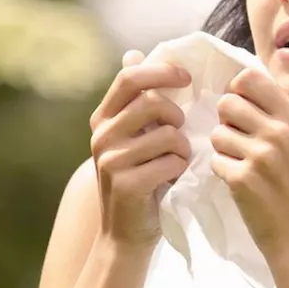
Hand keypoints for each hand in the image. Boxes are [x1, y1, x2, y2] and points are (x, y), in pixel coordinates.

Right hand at [89, 50, 191, 246]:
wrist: (125, 234)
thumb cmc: (139, 179)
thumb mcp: (132, 137)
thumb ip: (135, 100)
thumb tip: (133, 53)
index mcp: (103, 118)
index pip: (130, 77)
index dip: (161, 71)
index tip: (186, 78)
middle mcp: (102, 135)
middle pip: (153, 103)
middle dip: (178, 116)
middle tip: (179, 134)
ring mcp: (111, 160)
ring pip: (169, 134)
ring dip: (183, 148)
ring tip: (175, 162)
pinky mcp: (127, 183)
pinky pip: (172, 161)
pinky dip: (181, 169)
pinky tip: (172, 179)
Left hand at [209, 68, 288, 258]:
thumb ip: (274, 112)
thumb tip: (236, 88)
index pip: (249, 78)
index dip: (237, 91)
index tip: (242, 110)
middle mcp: (280, 131)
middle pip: (228, 102)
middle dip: (227, 120)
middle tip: (240, 140)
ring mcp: (261, 155)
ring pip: (218, 132)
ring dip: (224, 148)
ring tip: (243, 163)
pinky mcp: (242, 178)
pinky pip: (215, 160)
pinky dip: (224, 170)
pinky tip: (242, 182)